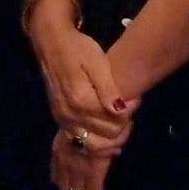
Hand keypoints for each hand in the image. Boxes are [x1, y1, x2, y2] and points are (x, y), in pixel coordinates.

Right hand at [28, 0, 138, 139]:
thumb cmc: (77, 49)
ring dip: (110, 140)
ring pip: (90, 146)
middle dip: (123, 127)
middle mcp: (69, 115)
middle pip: (104, 136)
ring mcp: (63, 120)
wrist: (51, 43)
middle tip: (132, 110)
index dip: (130, 111)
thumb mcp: (97, 62)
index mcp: (80, 101)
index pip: (113, 120)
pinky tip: (109, 136)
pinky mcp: (61, 120)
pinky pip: (79, 142)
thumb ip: (108, 88)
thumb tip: (121, 110)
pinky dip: (96, 144)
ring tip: (125, 125)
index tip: (137, 98)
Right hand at [51, 128, 117, 189]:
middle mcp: (76, 169)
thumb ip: (114, 148)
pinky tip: (65, 180)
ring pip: (63, 189)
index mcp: (92, 168)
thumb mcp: (115, 137)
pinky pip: (54, 174)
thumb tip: (116, 154)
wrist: (79, 109)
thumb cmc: (101, 123)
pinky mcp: (55, 153)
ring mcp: (63, 162)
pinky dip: (60, 181)